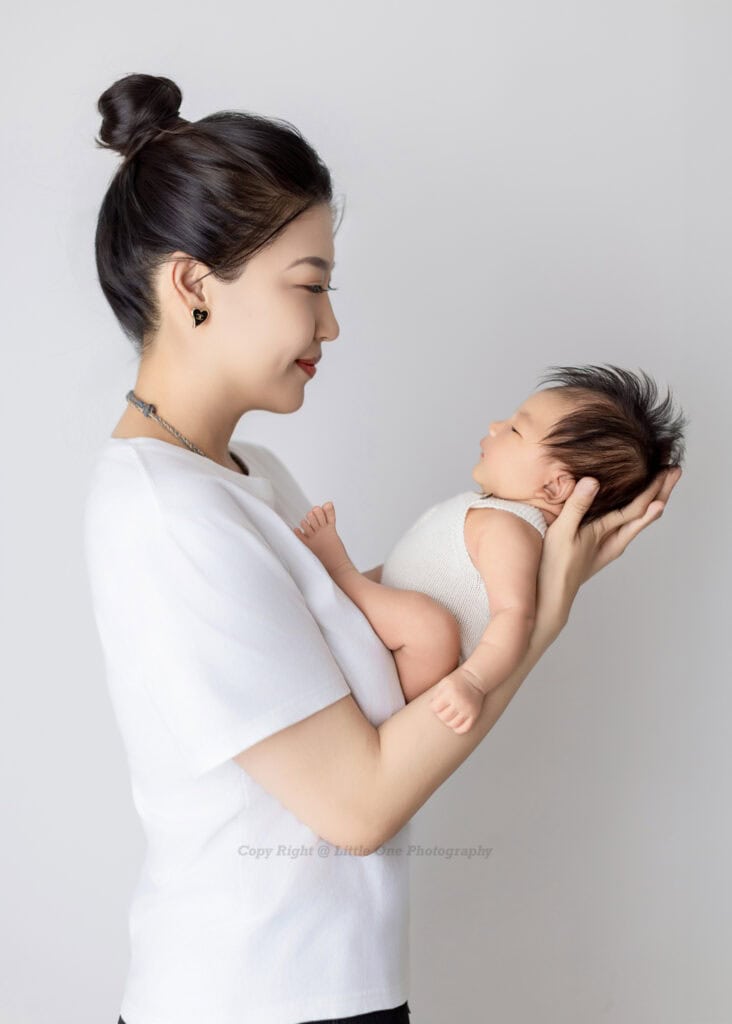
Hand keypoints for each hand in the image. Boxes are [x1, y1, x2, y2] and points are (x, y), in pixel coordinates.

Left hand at [429, 665, 486, 733]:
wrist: (475, 679)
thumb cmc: (456, 681)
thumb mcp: (444, 683)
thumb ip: (435, 695)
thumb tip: (431, 709)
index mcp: (450, 693)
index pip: (435, 708)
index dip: (434, 707)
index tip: (437, 704)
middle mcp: (459, 702)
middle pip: (444, 717)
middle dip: (441, 715)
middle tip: (443, 710)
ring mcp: (467, 710)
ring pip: (453, 725)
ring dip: (448, 722)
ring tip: (449, 715)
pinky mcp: (474, 715)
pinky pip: (464, 729)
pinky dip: (458, 729)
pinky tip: (456, 722)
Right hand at [536, 465, 682, 636]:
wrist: (551, 597)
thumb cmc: (554, 567)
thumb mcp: (561, 533)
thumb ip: (577, 507)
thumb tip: (593, 481)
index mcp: (608, 536)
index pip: (637, 509)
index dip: (653, 489)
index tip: (665, 471)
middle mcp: (614, 541)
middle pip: (645, 513)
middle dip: (661, 491)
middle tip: (674, 471)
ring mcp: (609, 545)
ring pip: (637, 520)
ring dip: (652, 500)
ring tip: (662, 484)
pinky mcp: (602, 546)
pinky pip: (626, 525)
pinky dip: (637, 511)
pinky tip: (636, 506)